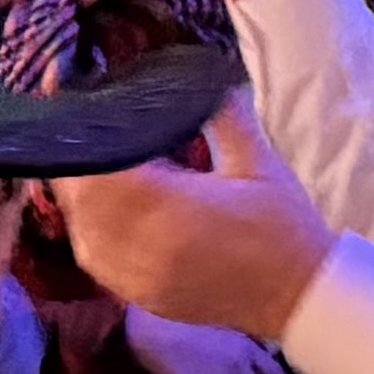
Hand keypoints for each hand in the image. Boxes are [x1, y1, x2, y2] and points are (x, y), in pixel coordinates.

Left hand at [56, 96, 335, 342]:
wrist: (300, 297)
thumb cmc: (282, 226)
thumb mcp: (258, 160)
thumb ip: (222, 114)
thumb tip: (197, 76)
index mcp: (171, 207)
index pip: (102, 164)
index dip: (83, 129)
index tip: (74, 97)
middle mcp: (142, 245)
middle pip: (80, 196)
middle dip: (74, 158)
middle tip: (76, 125)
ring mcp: (136, 277)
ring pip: (79, 229)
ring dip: (77, 194)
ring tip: (85, 161)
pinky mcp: (139, 296)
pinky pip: (93, 258)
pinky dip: (87, 228)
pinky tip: (97, 208)